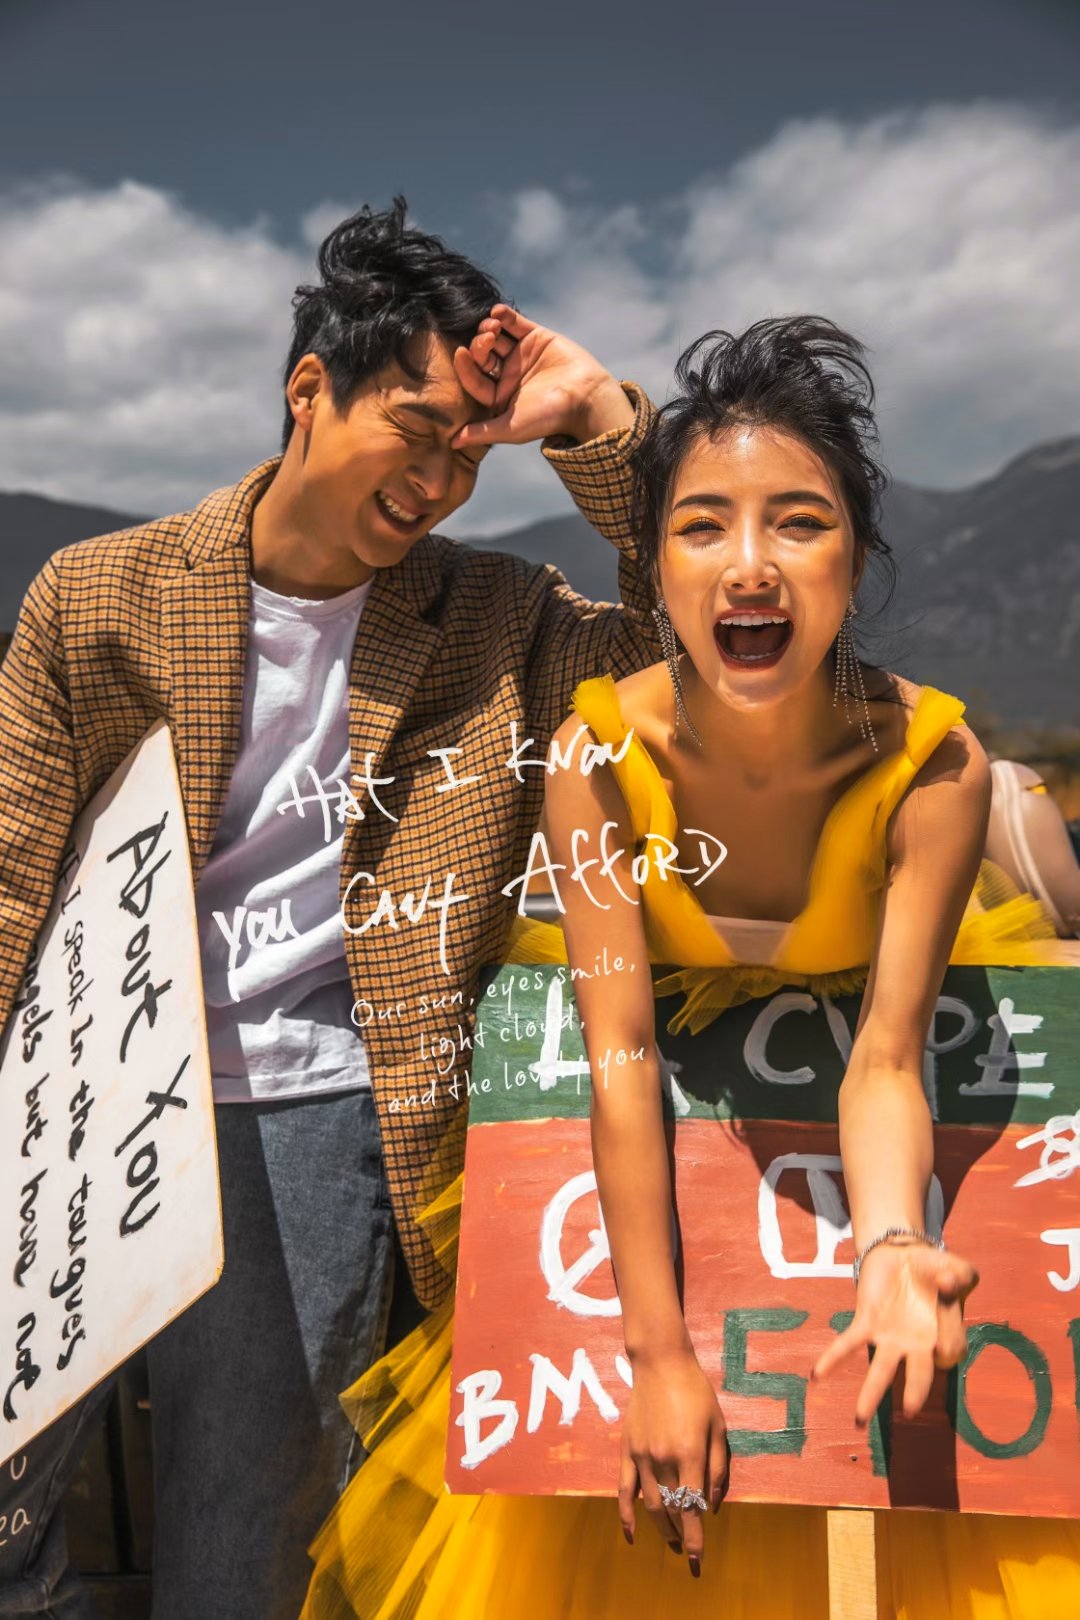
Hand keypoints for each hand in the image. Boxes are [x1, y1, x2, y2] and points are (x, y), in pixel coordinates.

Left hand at [452, 304, 634, 450]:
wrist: (585, 398)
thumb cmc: (548, 417)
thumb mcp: (509, 428)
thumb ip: (481, 432)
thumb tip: (452, 444)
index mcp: (500, 396)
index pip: (475, 378)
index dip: (466, 366)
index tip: (461, 352)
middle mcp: (509, 375)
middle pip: (484, 355)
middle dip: (479, 344)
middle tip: (485, 338)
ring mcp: (522, 355)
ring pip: (497, 337)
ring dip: (489, 328)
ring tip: (492, 326)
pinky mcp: (538, 337)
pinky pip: (516, 323)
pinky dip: (504, 315)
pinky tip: (497, 311)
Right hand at [618, 1348, 727, 1577]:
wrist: (661, 1364)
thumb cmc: (696, 1393)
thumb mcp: (719, 1427)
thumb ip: (718, 1468)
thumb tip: (712, 1505)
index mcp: (689, 1454)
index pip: (692, 1508)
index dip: (696, 1538)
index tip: (698, 1562)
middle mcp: (663, 1459)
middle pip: (671, 1510)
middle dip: (681, 1536)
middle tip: (688, 1550)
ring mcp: (641, 1456)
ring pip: (649, 1504)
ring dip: (661, 1527)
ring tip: (672, 1542)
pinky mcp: (627, 1450)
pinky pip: (624, 1489)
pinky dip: (626, 1515)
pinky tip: (631, 1534)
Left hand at [812, 1240, 978, 1423]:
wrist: (904, 1254)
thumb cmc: (936, 1269)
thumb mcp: (959, 1268)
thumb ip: (962, 1276)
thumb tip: (947, 1284)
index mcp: (944, 1336)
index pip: (951, 1351)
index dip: (950, 1337)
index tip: (948, 1302)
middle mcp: (917, 1345)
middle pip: (918, 1375)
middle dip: (914, 1393)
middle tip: (909, 1412)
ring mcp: (890, 1337)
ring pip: (881, 1370)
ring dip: (870, 1394)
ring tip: (859, 1419)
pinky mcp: (866, 1321)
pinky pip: (848, 1343)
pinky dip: (832, 1359)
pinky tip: (817, 1375)